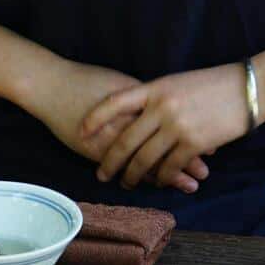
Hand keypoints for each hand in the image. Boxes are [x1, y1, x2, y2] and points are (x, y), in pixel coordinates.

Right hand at [16, 59, 208, 191]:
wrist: (51, 85)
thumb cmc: (86, 80)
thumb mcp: (120, 83)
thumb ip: (144, 96)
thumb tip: (169, 104)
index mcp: (137, 98)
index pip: (172, 121)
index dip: (192, 134)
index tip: (213, 146)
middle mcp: (127, 119)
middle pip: (164, 142)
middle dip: (187, 158)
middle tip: (205, 172)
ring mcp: (111, 135)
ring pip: (147, 159)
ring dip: (170, 172)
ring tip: (191, 184)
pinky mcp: (96, 148)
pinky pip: (126, 166)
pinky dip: (144, 174)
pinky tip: (157, 183)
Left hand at [79, 63, 253, 190]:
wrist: (251, 87)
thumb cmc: (214, 84)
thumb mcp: (179, 83)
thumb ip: (157, 97)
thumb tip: (137, 116)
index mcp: (155, 87)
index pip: (115, 102)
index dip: (95, 118)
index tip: (80, 132)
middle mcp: (162, 106)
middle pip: (126, 139)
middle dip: (110, 160)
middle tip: (101, 174)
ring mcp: (177, 125)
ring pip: (145, 158)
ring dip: (134, 175)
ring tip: (127, 183)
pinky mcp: (195, 142)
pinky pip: (169, 166)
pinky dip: (161, 177)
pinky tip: (158, 182)